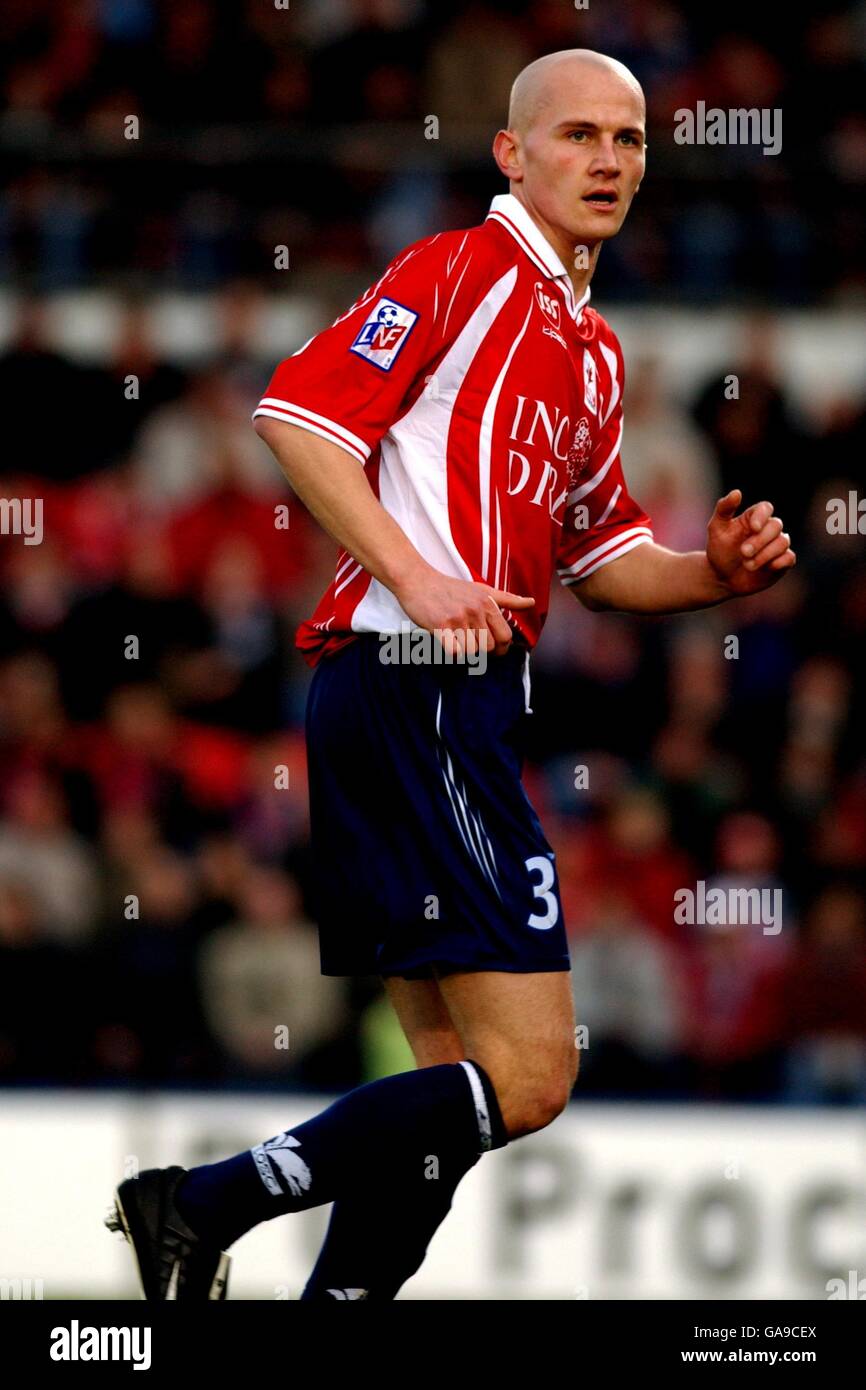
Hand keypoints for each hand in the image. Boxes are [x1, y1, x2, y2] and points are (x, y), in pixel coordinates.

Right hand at [394, 566, 534, 657]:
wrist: (418, 580)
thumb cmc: (450, 588)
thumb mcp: (481, 589)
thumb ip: (507, 599)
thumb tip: (531, 603)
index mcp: (487, 603)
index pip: (505, 636)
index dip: (501, 648)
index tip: (492, 649)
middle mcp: (475, 610)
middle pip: (489, 647)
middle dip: (482, 650)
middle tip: (470, 642)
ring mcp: (458, 618)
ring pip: (472, 652)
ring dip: (465, 651)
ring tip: (457, 639)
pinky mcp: (440, 626)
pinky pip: (455, 653)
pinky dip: (452, 652)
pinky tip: (447, 642)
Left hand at [706, 490, 795, 596]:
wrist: (722, 577)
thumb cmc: (720, 550)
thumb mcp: (716, 529)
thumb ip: (724, 509)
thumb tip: (737, 492)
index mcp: (754, 518)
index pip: (766, 508)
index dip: (762, 516)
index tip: (753, 527)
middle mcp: (768, 529)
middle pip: (776, 526)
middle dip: (760, 540)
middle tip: (743, 552)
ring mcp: (776, 546)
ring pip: (783, 542)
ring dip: (765, 554)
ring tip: (747, 564)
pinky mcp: (782, 562)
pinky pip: (789, 558)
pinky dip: (779, 562)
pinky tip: (768, 568)